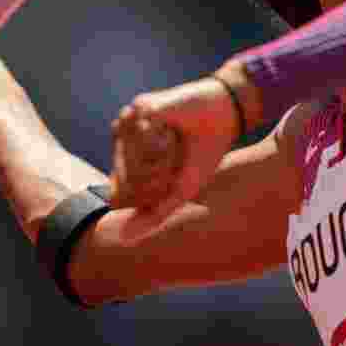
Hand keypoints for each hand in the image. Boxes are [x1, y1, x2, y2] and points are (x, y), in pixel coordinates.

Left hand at [110, 73, 247, 241]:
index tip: (170, 180)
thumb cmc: (204, 151)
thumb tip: (124, 238)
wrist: (225, 117)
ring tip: (175, 142)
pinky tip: (172, 131)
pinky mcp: (141, 108)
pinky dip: (163, 146)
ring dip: (163, 163)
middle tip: (177, 157)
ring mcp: (128, 123)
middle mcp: (122, 142)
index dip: (148, 197)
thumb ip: (155, 214)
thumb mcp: (183, 189)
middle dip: (158, 180)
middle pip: (127, 183)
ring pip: (134, 166)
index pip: (120, 196)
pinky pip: (143, 145)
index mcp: (127, 161)